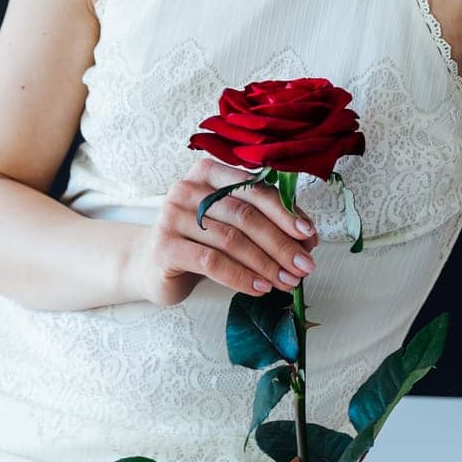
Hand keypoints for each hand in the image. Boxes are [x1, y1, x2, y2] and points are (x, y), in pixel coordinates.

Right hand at [128, 157, 318, 307]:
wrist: (151, 264)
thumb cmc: (200, 241)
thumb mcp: (231, 224)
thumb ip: (264, 222)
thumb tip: (307, 238)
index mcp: (210, 172)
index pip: (255, 190)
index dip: (285, 213)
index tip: (309, 235)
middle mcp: (188, 188)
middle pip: (245, 216)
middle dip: (281, 244)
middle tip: (304, 266)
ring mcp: (172, 216)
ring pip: (231, 240)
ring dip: (266, 264)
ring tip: (287, 282)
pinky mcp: (165, 246)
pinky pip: (211, 262)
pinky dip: (241, 277)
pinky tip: (260, 288)